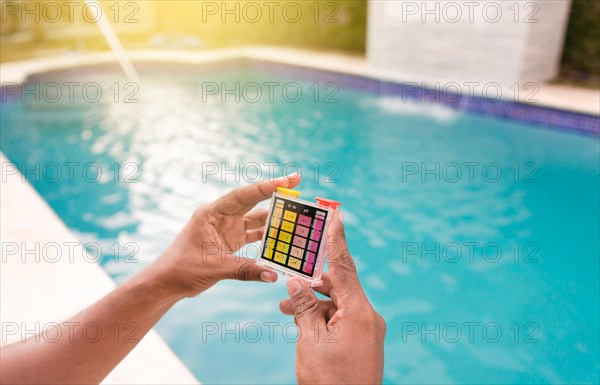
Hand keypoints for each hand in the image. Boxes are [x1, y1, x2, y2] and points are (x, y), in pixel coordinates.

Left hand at [147, 173, 300, 298]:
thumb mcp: (215, 267)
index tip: (286, 181)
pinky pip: (253, 234)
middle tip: (296, 181)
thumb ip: (245, 269)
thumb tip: (273, 275)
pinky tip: (282, 236)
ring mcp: (226, 228)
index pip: (242, 196)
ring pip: (255, 218)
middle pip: (252, 200)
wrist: (168, 282)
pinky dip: (267, 235)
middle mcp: (221, 216)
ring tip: (296, 211)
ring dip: (273, 216)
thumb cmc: (183, 268)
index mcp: (212, 213)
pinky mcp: (230, 241)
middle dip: (274, 191)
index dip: (265, 188)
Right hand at [279, 211, 385, 384]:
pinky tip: (301, 320)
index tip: (337, 213)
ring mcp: (367, 329)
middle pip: (339, 284)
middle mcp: (368, 316)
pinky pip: (341, 317)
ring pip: (337, 302)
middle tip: (291, 273)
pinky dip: (322, 316)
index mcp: (360, 312)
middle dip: (312, 280)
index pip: (344, 266)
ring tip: (286, 308)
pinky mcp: (363, 339)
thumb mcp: (310, 340)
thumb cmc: (329, 381)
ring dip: (312, 302)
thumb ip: (304, 306)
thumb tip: (296, 282)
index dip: (337, 238)